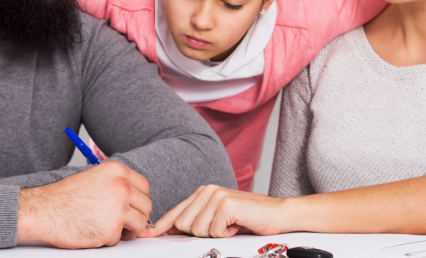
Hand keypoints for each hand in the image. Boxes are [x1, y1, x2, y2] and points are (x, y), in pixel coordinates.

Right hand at [16, 161, 151, 247]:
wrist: (43, 210)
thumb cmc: (63, 197)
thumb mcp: (94, 178)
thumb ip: (115, 184)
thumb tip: (134, 198)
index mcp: (117, 171)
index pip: (144, 186)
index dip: (139, 199)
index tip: (132, 207)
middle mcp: (122, 186)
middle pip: (146, 205)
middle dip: (137, 216)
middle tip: (124, 223)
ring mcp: (119, 207)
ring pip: (140, 223)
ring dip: (128, 230)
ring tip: (111, 230)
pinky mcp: (112, 228)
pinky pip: (120, 238)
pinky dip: (110, 239)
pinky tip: (94, 232)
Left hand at [139, 185, 289, 238]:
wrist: (278, 214)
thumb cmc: (249, 219)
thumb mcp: (218, 219)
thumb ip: (196, 221)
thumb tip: (171, 231)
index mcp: (202, 193)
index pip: (176, 212)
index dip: (161, 226)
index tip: (147, 234)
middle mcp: (207, 191)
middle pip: (183, 225)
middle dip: (200, 234)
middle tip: (221, 228)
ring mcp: (216, 196)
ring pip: (196, 230)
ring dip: (215, 234)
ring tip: (230, 226)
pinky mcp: (226, 204)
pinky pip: (213, 231)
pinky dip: (226, 234)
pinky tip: (236, 225)